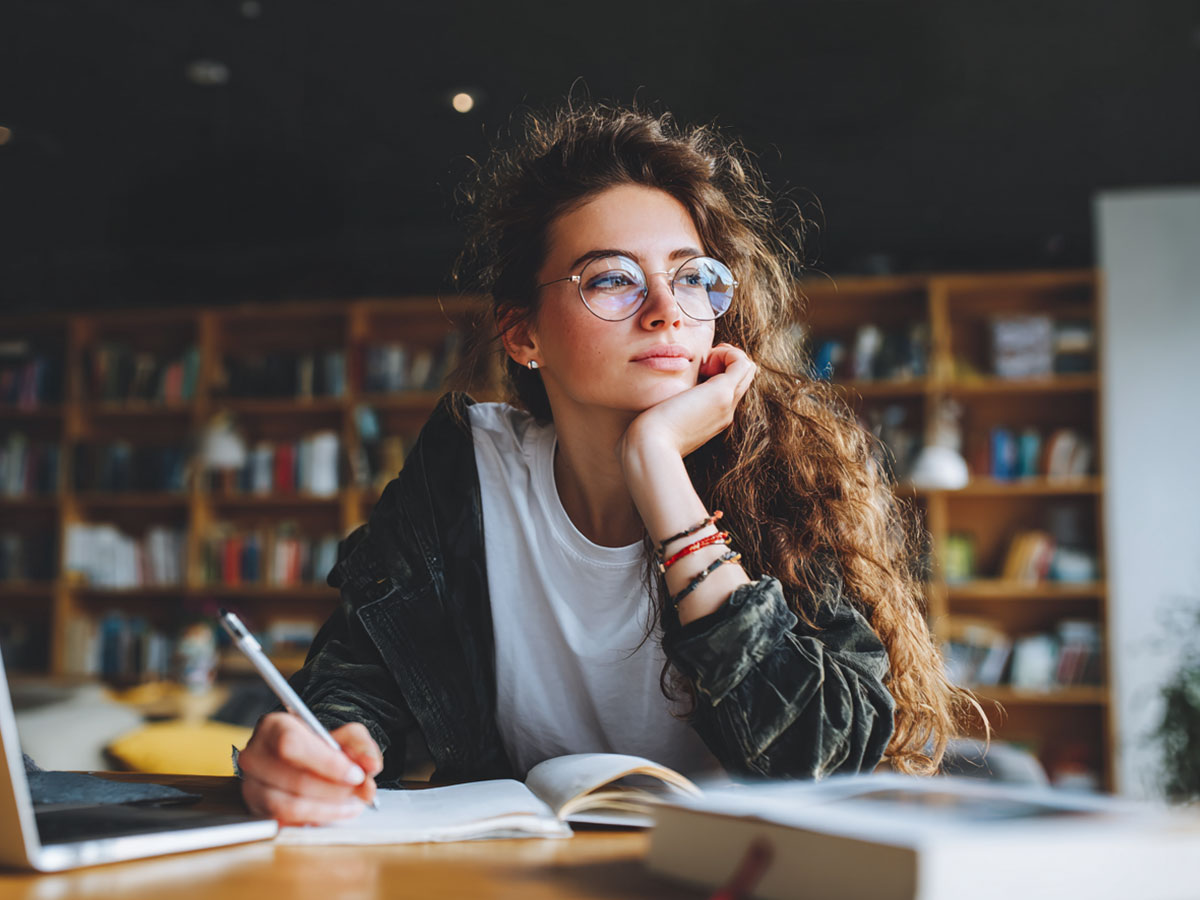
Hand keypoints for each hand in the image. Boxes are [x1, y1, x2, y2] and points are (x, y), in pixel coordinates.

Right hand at [238, 713, 382, 824]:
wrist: (304, 757)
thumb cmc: (321, 745)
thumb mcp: (346, 735)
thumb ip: (361, 747)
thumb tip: (370, 765)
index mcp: (273, 727)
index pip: (292, 745)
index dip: (326, 763)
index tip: (355, 774)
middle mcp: (255, 756)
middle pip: (293, 779)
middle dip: (334, 790)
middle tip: (359, 791)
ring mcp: (252, 785)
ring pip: (288, 806)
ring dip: (327, 810)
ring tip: (352, 805)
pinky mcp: (257, 810)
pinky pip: (286, 822)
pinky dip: (314, 819)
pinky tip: (333, 812)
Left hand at [621, 343, 756, 459]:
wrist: (651, 448)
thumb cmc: (648, 436)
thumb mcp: (662, 420)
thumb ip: (667, 409)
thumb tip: (657, 404)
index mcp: (713, 418)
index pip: (731, 388)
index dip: (719, 370)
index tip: (696, 369)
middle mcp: (725, 412)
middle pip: (743, 376)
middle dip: (725, 360)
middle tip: (702, 362)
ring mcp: (726, 403)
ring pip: (747, 368)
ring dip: (728, 355)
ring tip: (704, 361)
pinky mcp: (721, 393)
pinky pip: (742, 363)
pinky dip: (729, 352)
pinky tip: (706, 359)